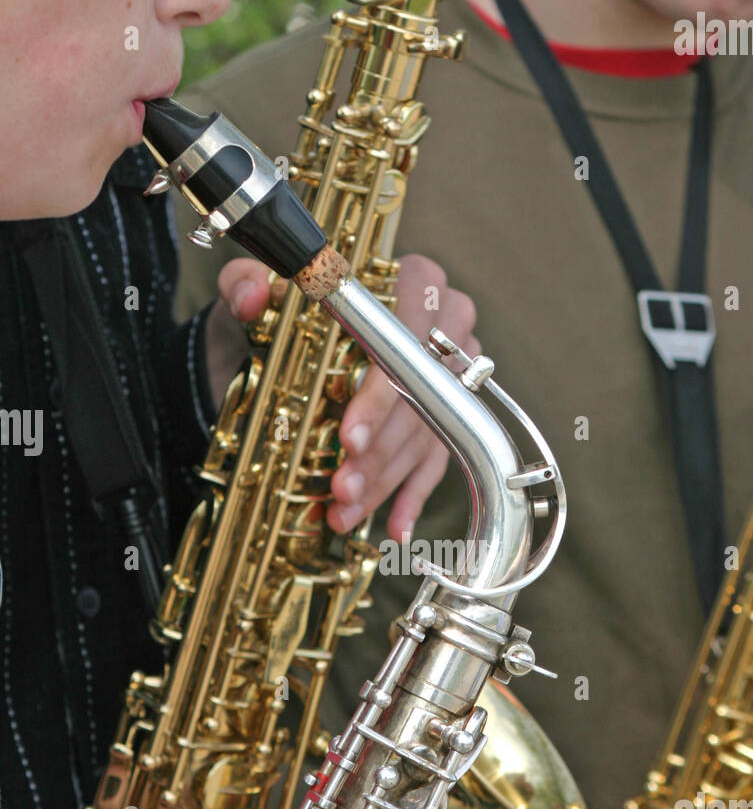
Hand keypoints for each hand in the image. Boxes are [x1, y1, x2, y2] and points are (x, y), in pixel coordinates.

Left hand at [204, 254, 475, 537]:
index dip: (382, 390)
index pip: (410, 335)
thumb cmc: (283, 311)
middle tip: (343, 484)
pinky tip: (394, 526)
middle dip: (378, 449)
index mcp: (414, 283)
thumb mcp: (255, 291)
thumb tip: (250, 297)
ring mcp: (452, 375)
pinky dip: (412, 494)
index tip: (349, 435)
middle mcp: (446, 327)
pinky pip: (438, 459)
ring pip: (426, 434)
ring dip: (384, 478)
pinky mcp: (448, 415)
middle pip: (422, 397)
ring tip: (344, 509)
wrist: (283, 344)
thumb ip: (246, 282)